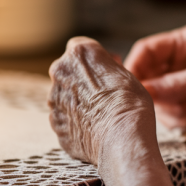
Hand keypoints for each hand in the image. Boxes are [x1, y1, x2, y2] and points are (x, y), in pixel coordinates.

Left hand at [48, 37, 156, 166]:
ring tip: (100, 115)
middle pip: (68, 72)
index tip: (106, 69)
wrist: (121, 138)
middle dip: (82, 80)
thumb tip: (104, 69)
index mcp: (77, 55)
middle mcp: (60, 73)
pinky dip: (76, 123)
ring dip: (77, 102)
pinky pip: (65, 119)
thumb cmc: (130, 103)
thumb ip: (107, 67)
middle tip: (103, 94)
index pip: (79, 48)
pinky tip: (94, 129)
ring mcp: (54, 101)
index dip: (94, 60)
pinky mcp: (56, 125)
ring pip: (64, 96)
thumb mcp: (126, 73)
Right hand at [124, 24, 185, 129]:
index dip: (136, 66)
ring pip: (157, 101)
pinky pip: (171, 117)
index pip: (146, 51)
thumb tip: (145, 90)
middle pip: (147, 79)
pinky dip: (181, 119)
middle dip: (155, 94)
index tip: (133, 86)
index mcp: (183, 43)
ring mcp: (183, 87)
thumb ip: (178, 83)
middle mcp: (178, 65)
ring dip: (171, 109)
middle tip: (170, 103)